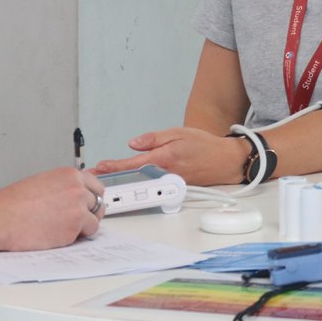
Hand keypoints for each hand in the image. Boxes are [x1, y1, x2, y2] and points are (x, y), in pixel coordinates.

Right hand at [0, 167, 105, 251]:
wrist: (2, 217)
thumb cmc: (15, 202)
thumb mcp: (43, 182)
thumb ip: (63, 187)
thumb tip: (73, 196)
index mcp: (69, 175)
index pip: (95, 185)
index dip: (91, 196)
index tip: (89, 203)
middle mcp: (77, 190)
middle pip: (97, 202)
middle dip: (89, 211)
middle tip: (78, 219)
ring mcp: (78, 209)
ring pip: (94, 220)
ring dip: (84, 225)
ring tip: (64, 227)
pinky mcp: (74, 228)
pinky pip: (84, 235)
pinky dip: (75, 237)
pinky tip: (58, 234)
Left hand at [92, 127, 247, 185]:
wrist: (226, 161)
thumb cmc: (203, 144)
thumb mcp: (177, 133)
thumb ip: (154, 139)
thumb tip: (133, 143)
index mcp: (165, 158)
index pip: (135, 163)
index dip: (116, 166)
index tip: (100, 168)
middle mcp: (166, 173)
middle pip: (135, 176)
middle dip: (115, 175)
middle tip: (95, 173)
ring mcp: (170, 183)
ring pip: (144, 182)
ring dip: (125, 180)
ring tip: (107, 175)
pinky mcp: (175, 188)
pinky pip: (154, 184)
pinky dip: (141, 182)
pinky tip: (130, 180)